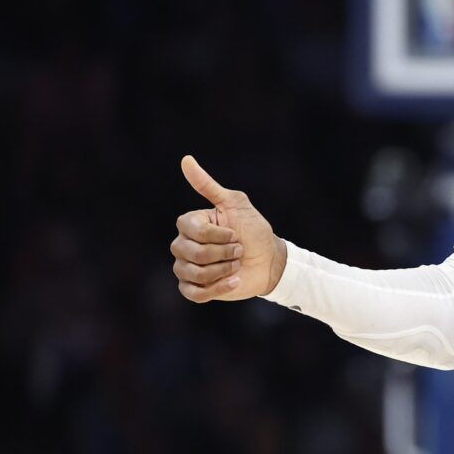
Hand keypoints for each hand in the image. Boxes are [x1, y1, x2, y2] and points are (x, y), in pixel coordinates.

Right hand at [171, 154, 282, 301]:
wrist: (270, 261)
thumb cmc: (254, 230)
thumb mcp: (236, 204)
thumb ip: (208, 185)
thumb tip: (185, 160)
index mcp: (191, 224)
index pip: (190, 228)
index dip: (216, 234)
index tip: (235, 233)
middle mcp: (183, 245)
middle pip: (190, 252)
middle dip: (222, 253)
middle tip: (238, 250)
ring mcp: (187, 268)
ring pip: (192, 273)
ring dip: (222, 270)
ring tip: (236, 265)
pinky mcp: (194, 288)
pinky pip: (193, 293)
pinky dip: (217, 288)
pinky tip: (234, 281)